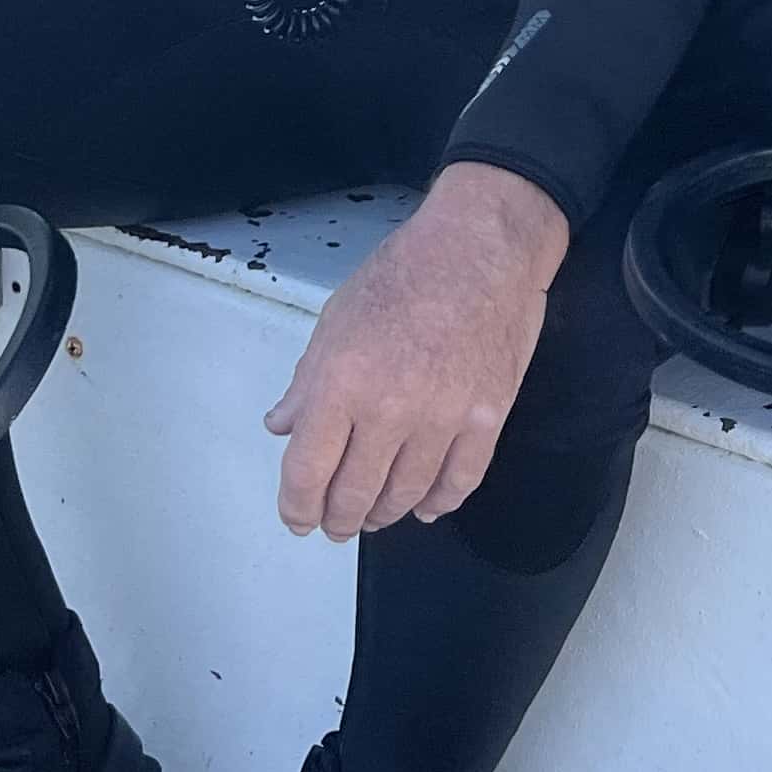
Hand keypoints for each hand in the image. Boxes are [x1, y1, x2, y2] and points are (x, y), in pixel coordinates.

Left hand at [265, 163, 568, 540]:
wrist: (482, 247)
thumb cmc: (409, 270)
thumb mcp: (336, 317)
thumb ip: (307, 380)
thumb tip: (284, 425)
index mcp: (341, 381)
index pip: (308, 471)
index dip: (297, 506)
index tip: (297, 517)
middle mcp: (389, 408)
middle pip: (355, 494)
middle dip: (338, 519)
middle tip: (334, 524)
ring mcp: (443, 417)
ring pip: (406, 495)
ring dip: (384, 514)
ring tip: (374, 516)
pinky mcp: (487, 418)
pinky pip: (460, 481)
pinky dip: (439, 502)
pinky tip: (424, 506)